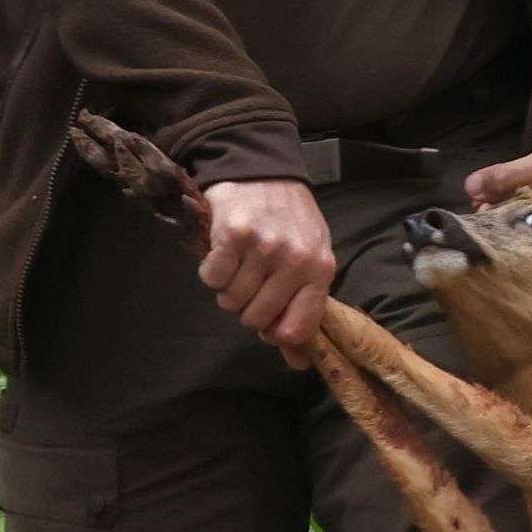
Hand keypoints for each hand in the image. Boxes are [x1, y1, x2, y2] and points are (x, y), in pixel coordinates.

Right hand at [198, 177, 335, 362]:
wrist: (262, 167)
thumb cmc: (289, 218)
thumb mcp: (310, 257)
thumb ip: (304, 308)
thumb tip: (299, 363)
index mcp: (320, 269)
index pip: (296, 328)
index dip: (275, 332)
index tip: (267, 322)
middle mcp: (294, 260)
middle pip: (257, 318)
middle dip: (247, 307)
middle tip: (249, 281)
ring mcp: (264, 247)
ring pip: (232, 301)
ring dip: (227, 289)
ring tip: (237, 264)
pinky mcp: (233, 235)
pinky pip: (212, 279)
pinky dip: (211, 271)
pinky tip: (221, 253)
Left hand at [465, 119, 531, 219]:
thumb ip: (506, 179)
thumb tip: (469, 190)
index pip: (513, 230)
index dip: (489, 215)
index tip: (473, 200)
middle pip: (522, 224)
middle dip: (499, 210)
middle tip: (480, 192)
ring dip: (512, 202)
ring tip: (494, 188)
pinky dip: (531, 196)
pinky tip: (521, 187)